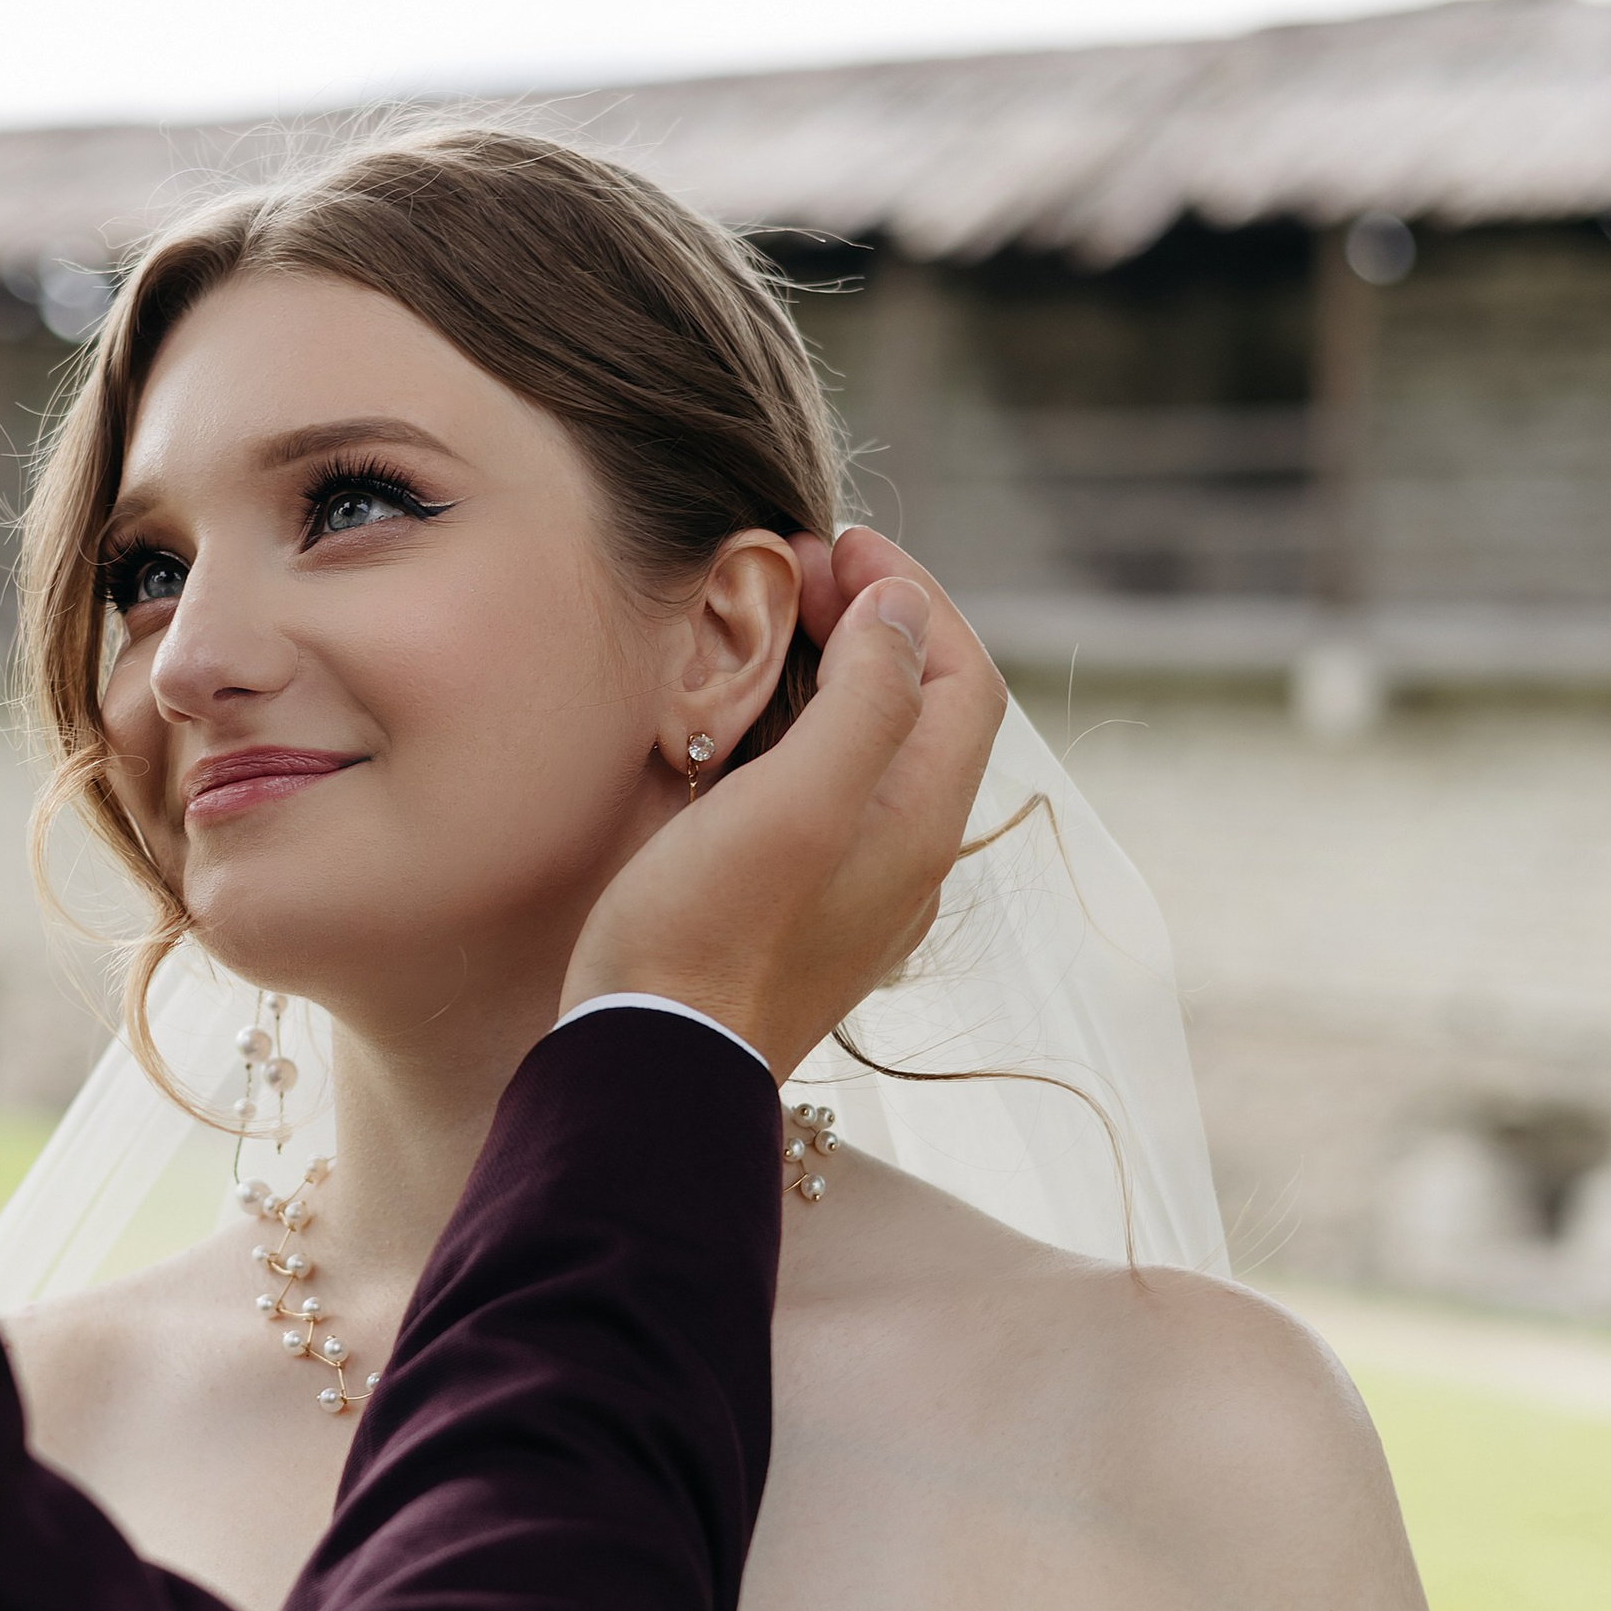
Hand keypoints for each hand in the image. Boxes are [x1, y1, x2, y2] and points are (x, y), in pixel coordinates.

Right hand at [561, 530, 1004, 1078]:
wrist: (648, 1066)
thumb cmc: (707, 934)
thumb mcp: (796, 798)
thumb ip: (867, 698)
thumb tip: (900, 611)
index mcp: (919, 822)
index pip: (962, 676)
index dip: (912, 594)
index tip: (834, 544)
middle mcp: (904, 857)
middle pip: (922, 708)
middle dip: (871, 621)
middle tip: (791, 569)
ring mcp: (854, 890)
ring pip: (872, 749)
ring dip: (832, 671)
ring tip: (766, 624)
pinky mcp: (797, 911)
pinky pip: (825, 792)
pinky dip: (799, 729)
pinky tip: (738, 725)